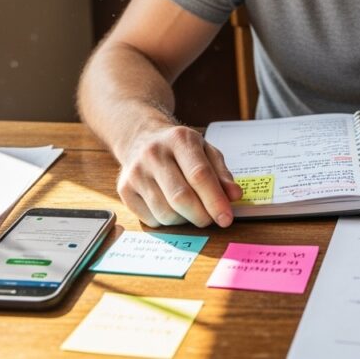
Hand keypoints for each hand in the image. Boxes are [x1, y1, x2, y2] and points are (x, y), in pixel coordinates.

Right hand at [115, 124, 242, 227]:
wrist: (141, 138)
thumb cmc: (179, 149)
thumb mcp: (205, 150)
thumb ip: (222, 173)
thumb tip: (234, 196)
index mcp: (179, 139)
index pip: (199, 175)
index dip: (215, 200)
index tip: (226, 218)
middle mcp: (154, 154)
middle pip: (181, 198)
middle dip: (201, 216)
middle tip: (211, 219)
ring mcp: (136, 172)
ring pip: (165, 213)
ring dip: (184, 220)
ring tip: (190, 209)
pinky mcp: (124, 190)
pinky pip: (151, 219)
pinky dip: (167, 221)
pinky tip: (170, 207)